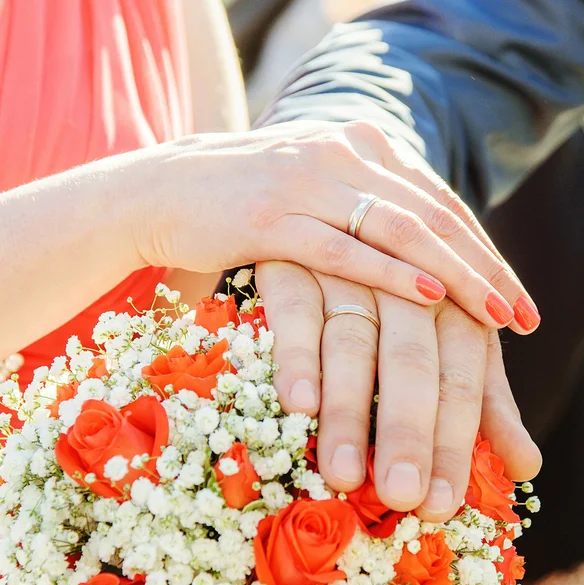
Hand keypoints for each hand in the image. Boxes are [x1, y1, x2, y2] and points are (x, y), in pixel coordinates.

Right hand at [133, 120, 535, 329]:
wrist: (161, 191)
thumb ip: (362, 206)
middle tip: (519, 311)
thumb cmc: (241, 200)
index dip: (481, 247)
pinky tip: (425, 295)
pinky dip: (387, 273)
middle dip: (481, 266)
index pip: (437, 199)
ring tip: (492, 312)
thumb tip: (415, 252)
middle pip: (429, 213)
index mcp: (355, 143)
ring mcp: (305, 182)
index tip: (511, 293)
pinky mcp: (271, 217)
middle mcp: (339, 153)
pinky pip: (342, 248)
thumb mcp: (312, 190)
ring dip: (450, 273)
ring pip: (396, 229)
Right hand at [257, 260, 541, 520]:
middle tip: (400, 495)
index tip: (438, 504)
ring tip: (343, 471)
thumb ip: (484, 398)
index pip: (460, 376)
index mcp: (452, 304)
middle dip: (407, 431)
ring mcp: (347, 271)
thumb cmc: (401, 302)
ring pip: (352, 340)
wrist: (343, 227)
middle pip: (410, 360)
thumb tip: (524, 464)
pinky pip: (297, 310)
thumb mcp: (451, 341)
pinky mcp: (295, 264)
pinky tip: (300, 403)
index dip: (453, 441)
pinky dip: (299, 355)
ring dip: (349, 407)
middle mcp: (405, 283)